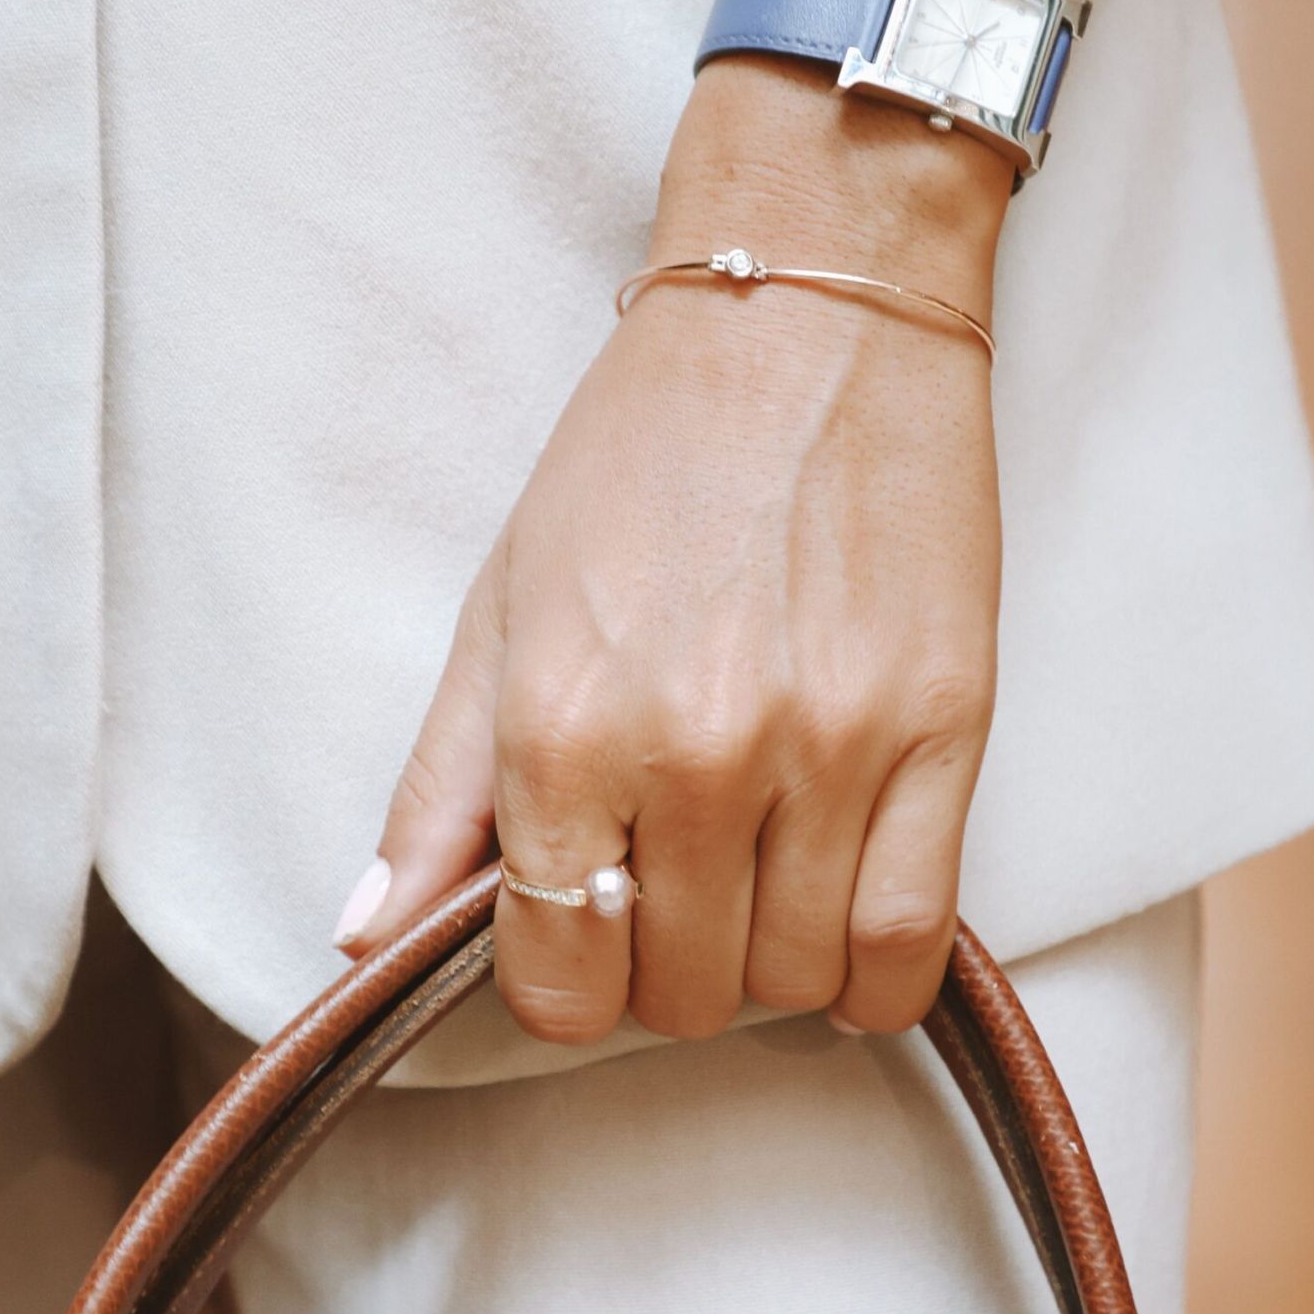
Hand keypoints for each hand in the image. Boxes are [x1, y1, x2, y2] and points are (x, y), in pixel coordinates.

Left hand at [335, 70, 1006, 1039]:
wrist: (808, 322)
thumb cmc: (638, 458)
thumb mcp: (501, 608)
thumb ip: (435, 792)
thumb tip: (367, 940)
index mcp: (562, 725)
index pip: (558, 972)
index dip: (562, 986)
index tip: (582, 943)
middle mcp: (696, 755)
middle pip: (679, 992)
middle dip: (659, 970)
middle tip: (669, 890)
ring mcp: (832, 749)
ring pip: (794, 982)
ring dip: (760, 964)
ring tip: (754, 884)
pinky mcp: (946, 730)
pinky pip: (911, 946)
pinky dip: (869, 978)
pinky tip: (840, 920)